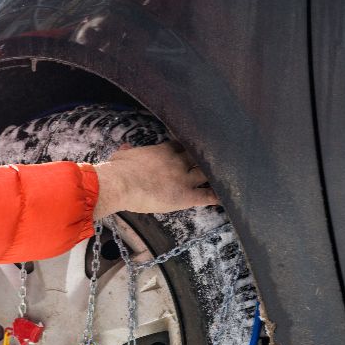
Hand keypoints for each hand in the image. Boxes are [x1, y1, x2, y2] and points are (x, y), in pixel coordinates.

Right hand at [90, 142, 219, 218]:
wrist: (120, 184)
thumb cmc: (117, 170)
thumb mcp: (121, 156)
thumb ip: (127, 152)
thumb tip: (125, 148)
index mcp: (163, 151)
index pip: (181, 146)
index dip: (186, 149)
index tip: (189, 150)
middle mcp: (178, 162)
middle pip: (198, 157)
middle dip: (204, 159)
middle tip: (215, 160)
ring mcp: (184, 178)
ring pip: (206, 174)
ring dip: (214, 176)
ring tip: (226, 177)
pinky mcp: (185, 196)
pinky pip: (206, 196)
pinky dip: (216, 197)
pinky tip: (225, 198)